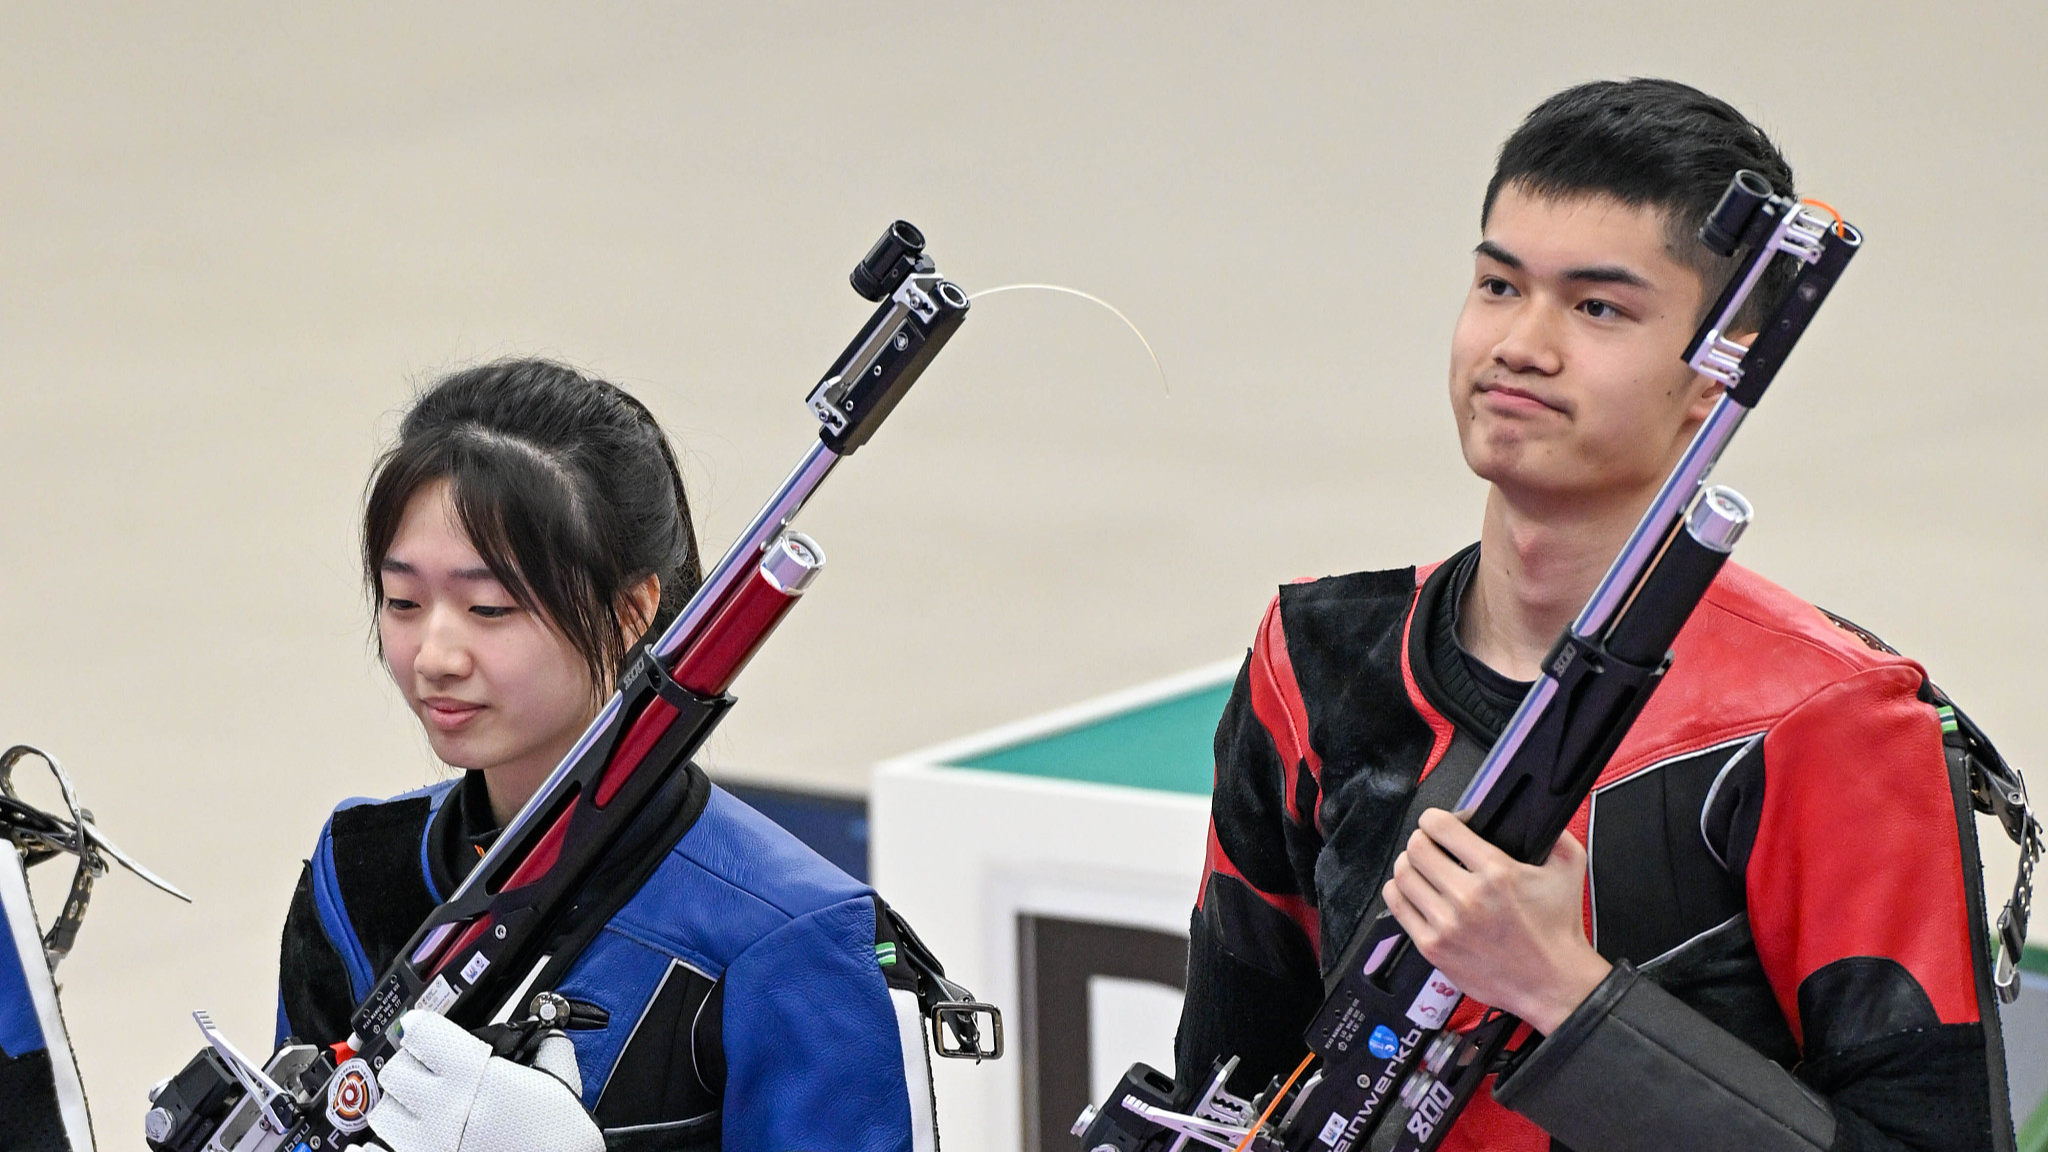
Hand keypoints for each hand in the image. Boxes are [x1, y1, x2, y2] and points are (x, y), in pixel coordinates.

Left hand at [367, 1009, 602, 1151]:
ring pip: (380, 1113)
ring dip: (396, 1108)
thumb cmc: (558, 1141)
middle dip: (411, 1068)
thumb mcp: (560, 1083)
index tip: (424, 1031)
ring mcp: (424, 1145)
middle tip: (428, 1073)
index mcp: (471, 1075)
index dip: (423, 1028)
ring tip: (418, 1111)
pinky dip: (368, 1150)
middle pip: (394, 1071)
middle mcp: (440, 1108)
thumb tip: (546, 1037)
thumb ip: (548, 1049)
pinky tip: (369, 1146)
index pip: (419, 1031)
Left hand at [1381, 808, 1610, 1033]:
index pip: (1440, 827)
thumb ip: (1554, 833)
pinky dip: (1400, 892)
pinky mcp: (1433, 947)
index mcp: (1496, 872)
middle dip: (1422, 840)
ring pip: (1402, 875)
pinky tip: (1414, 891)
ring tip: (1421, 867)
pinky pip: (1398, 907)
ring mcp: (1447, 924)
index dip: (1436, 818)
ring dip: (1408, 864)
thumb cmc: (1558, 930)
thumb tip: (1533, 812)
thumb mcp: (1568, 869)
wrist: (1553, 983)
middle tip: (1431, 845)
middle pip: (1416, 848)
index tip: (1440, 823)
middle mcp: (1467, 897)